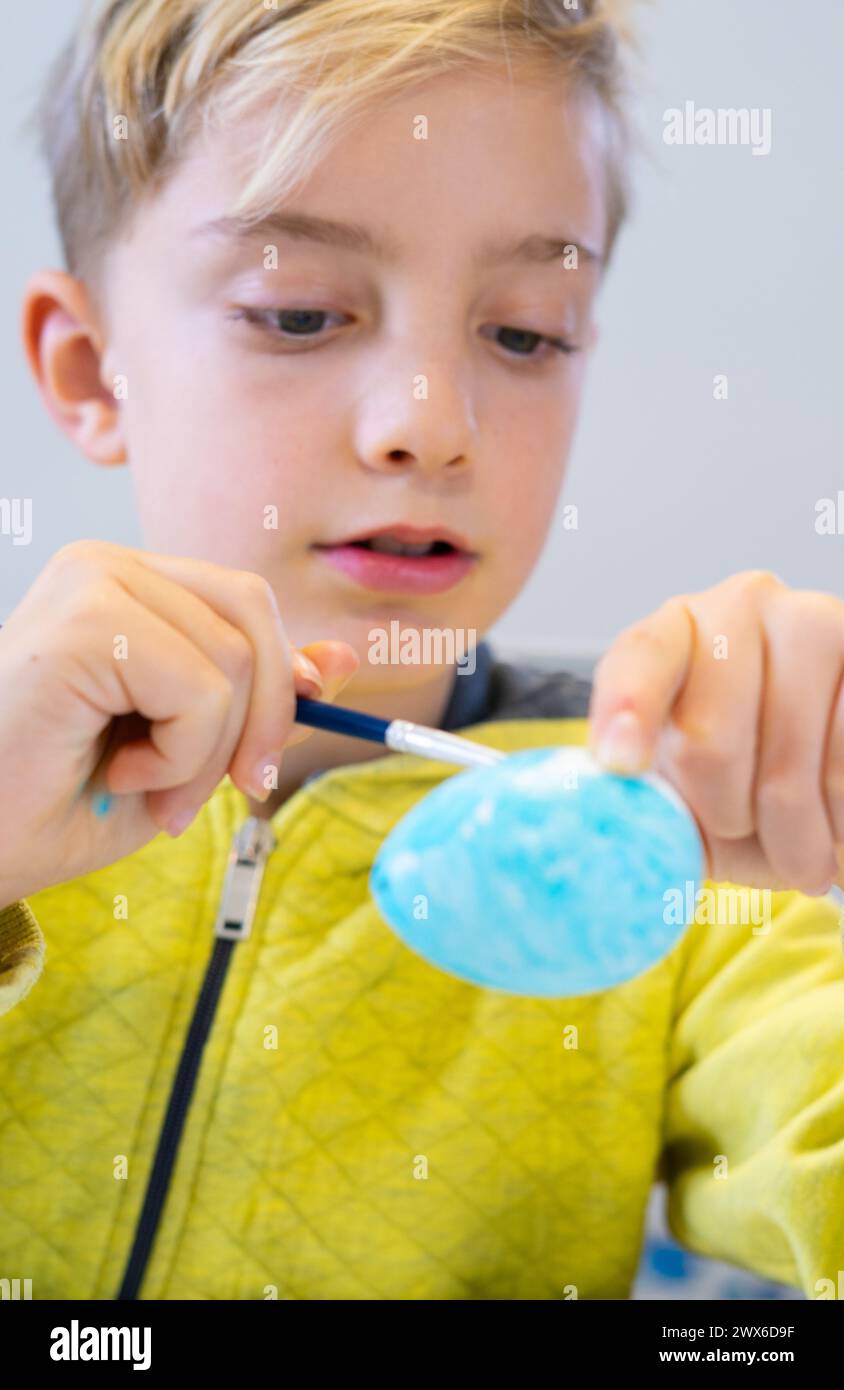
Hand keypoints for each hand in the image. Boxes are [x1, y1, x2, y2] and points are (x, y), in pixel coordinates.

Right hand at [0, 540, 358, 904]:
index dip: (280, 681)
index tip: (256, 762)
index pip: (247, 603)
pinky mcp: (85, 621)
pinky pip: (202, 689)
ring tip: (143, 787)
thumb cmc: (59, 804)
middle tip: (224, 792)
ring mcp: (93, 582)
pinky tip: (116, 773)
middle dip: (261, 719)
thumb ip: (257, 701)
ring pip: (237, 660)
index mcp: (128, 586)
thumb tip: (342, 661)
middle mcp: (108, 566)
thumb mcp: (186, 753)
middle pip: (254, 615)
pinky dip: (181, 757)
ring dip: (207, 755)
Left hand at [587, 570, 843, 895]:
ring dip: (795, 840)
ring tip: (799, 850)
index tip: (621, 763)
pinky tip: (834, 825)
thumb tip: (610, 812)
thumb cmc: (731, 783)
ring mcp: (813, 622)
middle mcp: (739, 606)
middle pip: (710, 742)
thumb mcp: (677, 790)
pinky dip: (840, 822)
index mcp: (669, 632)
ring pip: (790, 769)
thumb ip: (641, 799)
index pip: (639, 662)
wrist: (817, 776)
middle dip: (725, 816)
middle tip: (742, 831)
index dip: (627, 710)